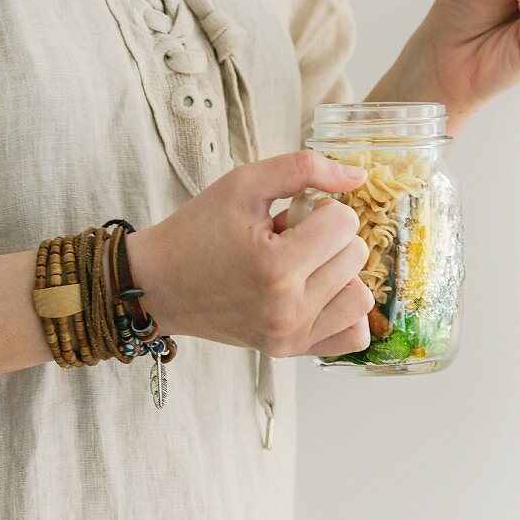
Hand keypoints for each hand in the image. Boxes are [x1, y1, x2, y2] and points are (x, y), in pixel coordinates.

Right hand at [126, 151, 374, 357]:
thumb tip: (359, 175)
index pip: (345, 223)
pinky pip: (352, 337)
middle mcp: (288, 308)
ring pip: (361, 297)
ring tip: (302, 267)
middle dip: (328, 239)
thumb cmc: (197, 232)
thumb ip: (304, 169)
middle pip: (355, 256)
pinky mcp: (291, 351)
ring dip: (340, 274)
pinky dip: (344, 312)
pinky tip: (319, 293)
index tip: (291, 216)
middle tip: (289, 240)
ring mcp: (291, 336)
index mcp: (276, 266)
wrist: (157, 285)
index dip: (322, 209)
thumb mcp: (243, 184)